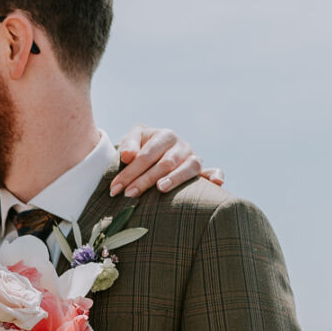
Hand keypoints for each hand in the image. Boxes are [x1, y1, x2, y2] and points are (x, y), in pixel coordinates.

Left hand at [111, 126, 225, 198]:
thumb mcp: (132, 140)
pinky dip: (216, 175)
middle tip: (129, 194)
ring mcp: (193, 158)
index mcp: (165, 136)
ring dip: (175, 178)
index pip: (146, 155)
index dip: (130, 172)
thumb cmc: (141, 147)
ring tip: (160, 188)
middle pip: (165, 163)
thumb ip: (129, 143)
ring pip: (189, 167)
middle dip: (145, 180)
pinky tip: (216, 183)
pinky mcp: (202, 170)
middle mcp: (181, 145)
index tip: (115, 189)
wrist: (154, 150)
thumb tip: (128, 155)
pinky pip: (212, 171)